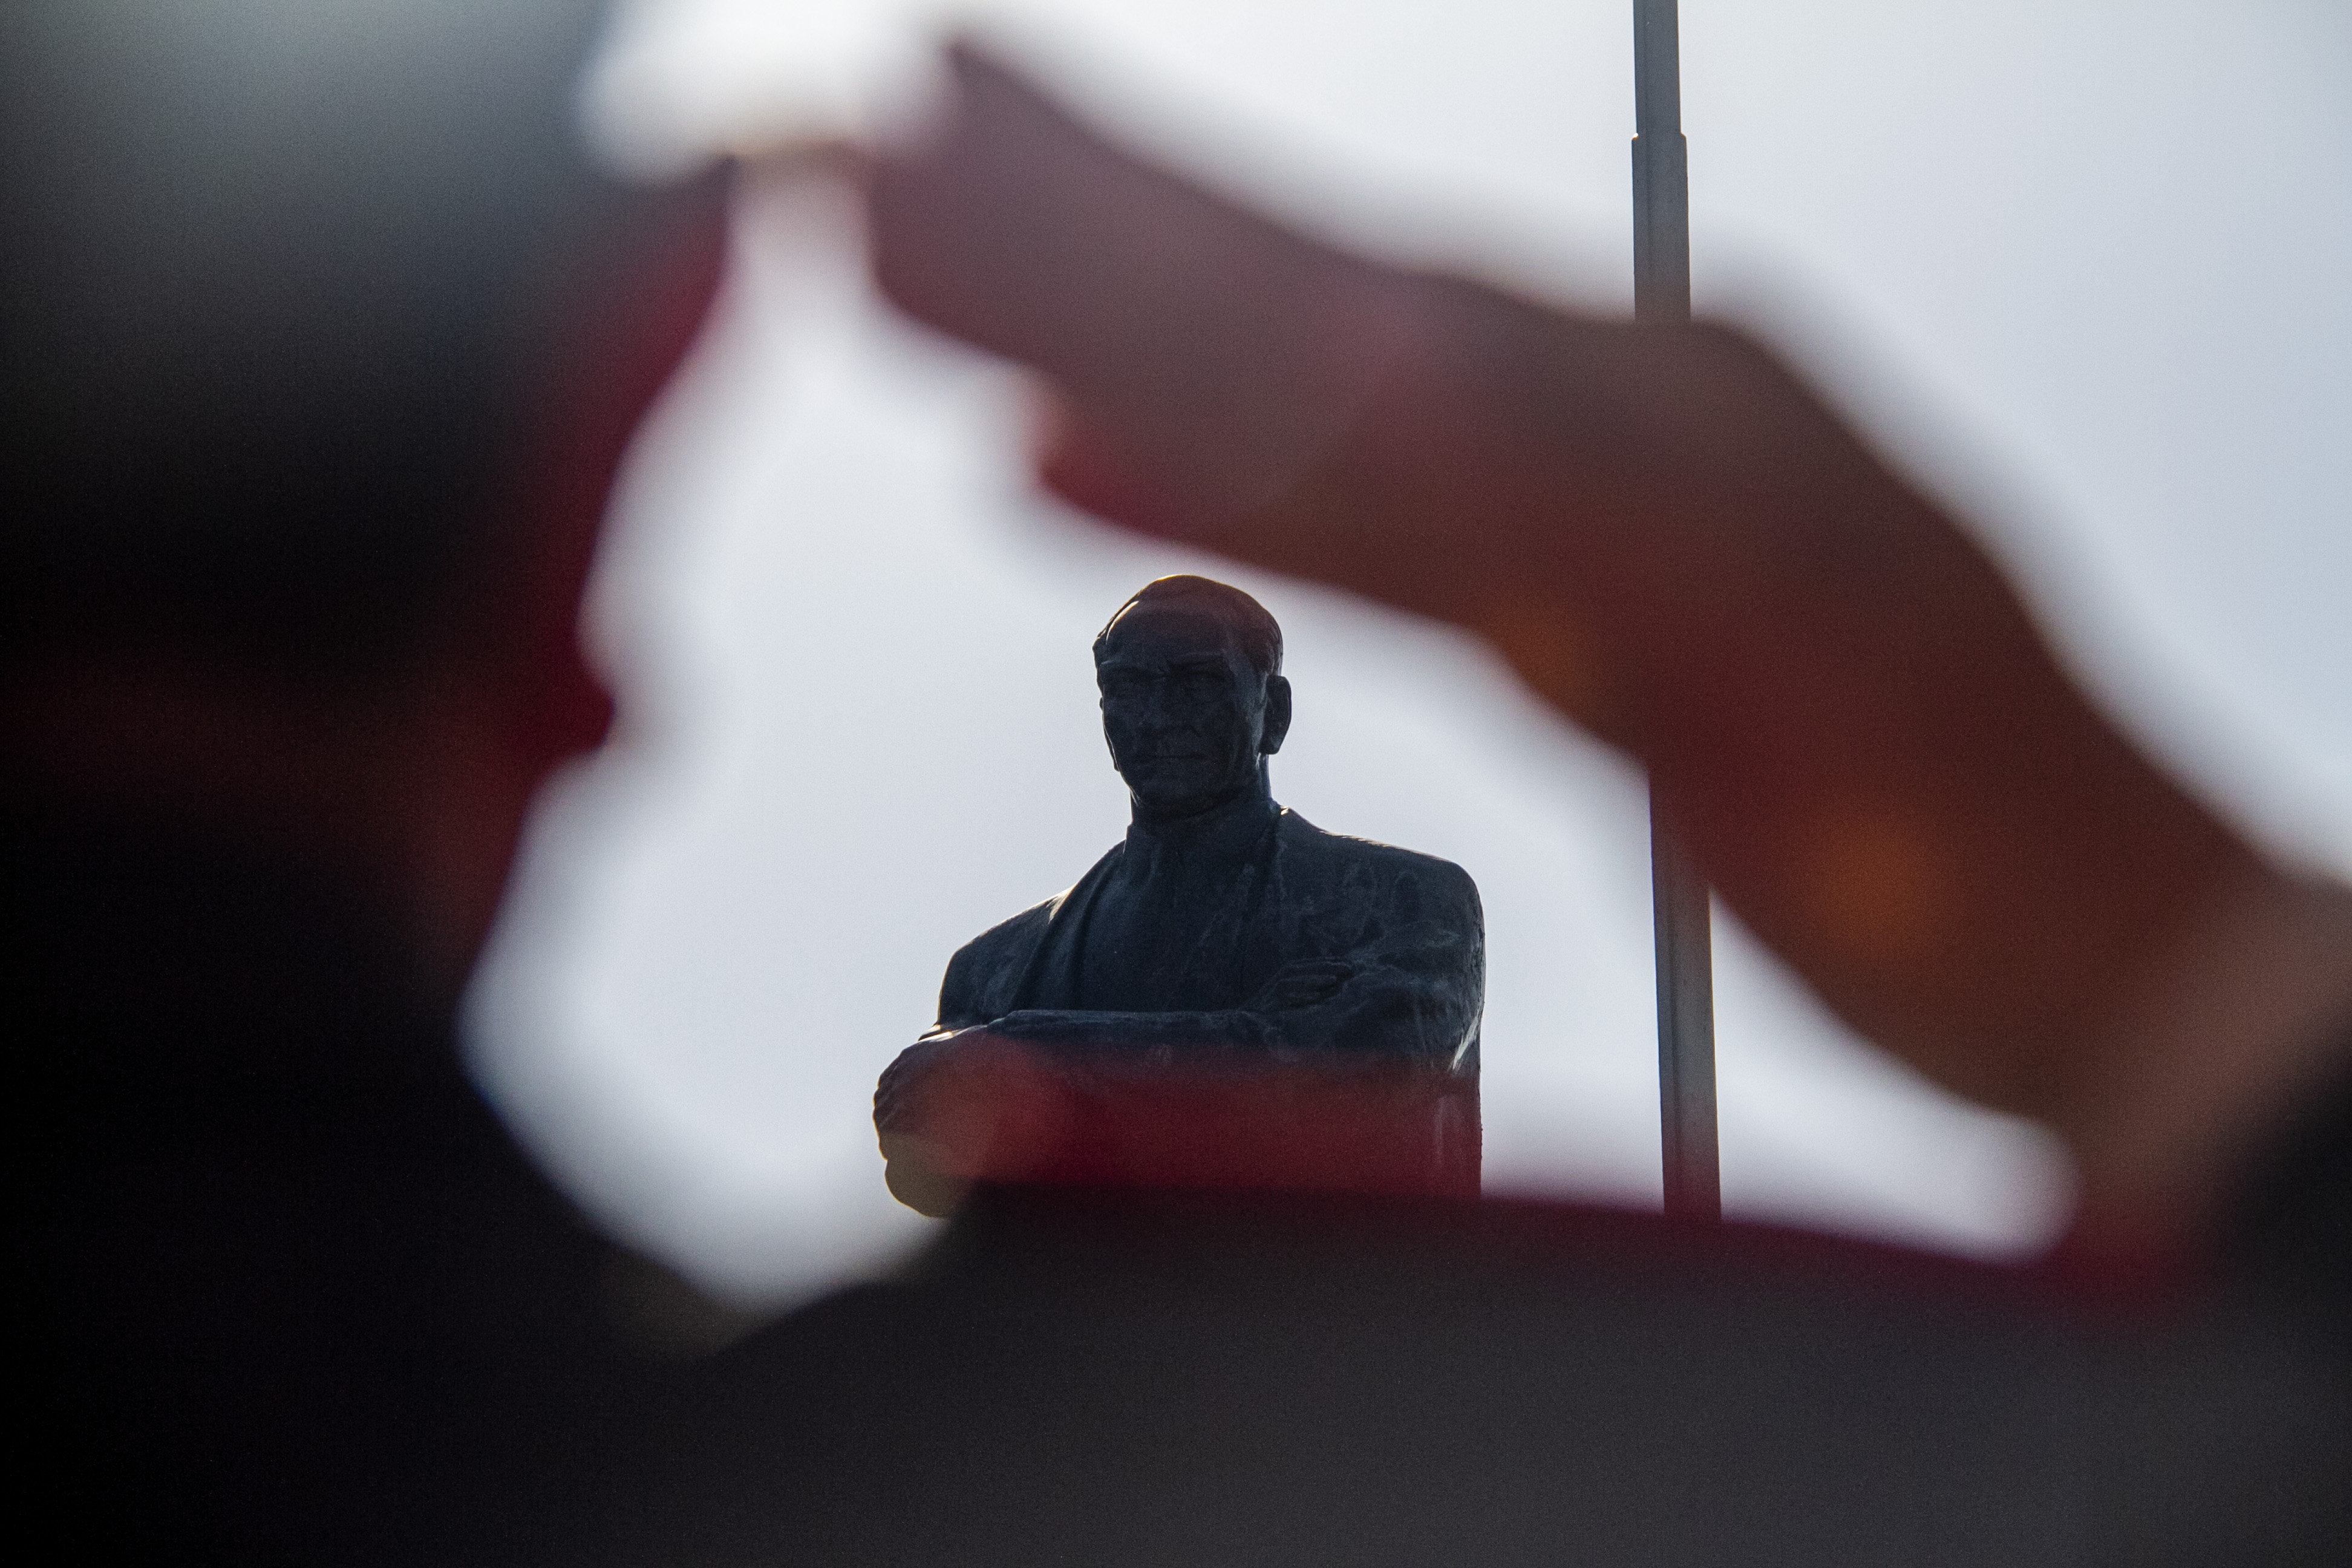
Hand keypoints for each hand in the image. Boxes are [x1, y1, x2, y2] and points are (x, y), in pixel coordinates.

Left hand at [857, 41, 2346, 1252]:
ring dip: (1102, 311)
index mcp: (1633, 395)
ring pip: (1335, 381)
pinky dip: (1233, 508)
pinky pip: (1425, 560)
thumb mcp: (1629, 631)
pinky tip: (1057, 463)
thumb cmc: (1901, 787)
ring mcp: (1676, 511)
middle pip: (1314, 287)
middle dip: (1082, 211)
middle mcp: (1647, 405)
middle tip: (875, 140)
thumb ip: (1425, 543)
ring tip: (899, 248)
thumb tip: (1220, 481)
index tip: (963, 150)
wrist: (2127, 940)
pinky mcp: (1699, 655)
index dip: (1140, 212)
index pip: (1339, 276)